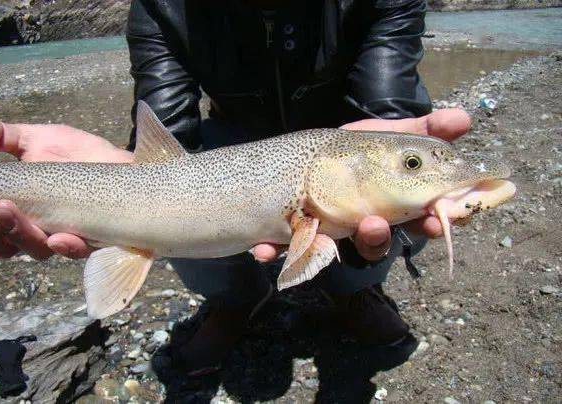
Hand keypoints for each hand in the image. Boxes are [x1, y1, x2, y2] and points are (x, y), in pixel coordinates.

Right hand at [0, 117, 132, 259]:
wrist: (121, 159)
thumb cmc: (76, 154)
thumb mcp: (35, 140)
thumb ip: (0, 137)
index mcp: (20, 211)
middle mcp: (40, 229)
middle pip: (8, 244)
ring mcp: (68, 235)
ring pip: (38, 248)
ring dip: (19, 233)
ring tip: (6, 209)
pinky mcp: (98, 237)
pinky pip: (80, 251)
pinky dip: (66, 246)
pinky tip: (58, 238)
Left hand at [251, 108, 471, 261]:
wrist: (309, 159)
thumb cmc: (356, 150)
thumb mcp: (389, 136)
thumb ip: (425, 129)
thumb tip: (465, 118)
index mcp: (391, 206)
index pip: (418, 221)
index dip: (431, 224)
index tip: (438, 222)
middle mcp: (362, 225)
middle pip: (375, 243)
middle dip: (376, 238)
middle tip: (373, 225)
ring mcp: (328, 234)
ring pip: (333, 252)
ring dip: (327, 247)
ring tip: (319, 232)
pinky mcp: (297, 237)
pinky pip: (282, 250)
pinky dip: (272, 251)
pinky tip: (262, 249)